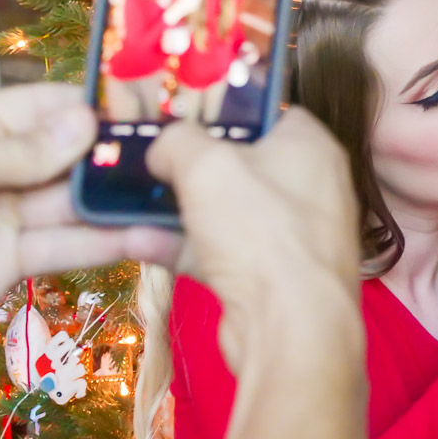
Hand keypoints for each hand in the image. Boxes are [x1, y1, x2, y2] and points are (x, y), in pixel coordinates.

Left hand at [0, 83, 177, 360]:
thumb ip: (25, 149)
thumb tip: (85, 124)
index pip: (42, 106)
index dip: (89, 109)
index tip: (140, 112)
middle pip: (66, 155)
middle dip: (112, 158)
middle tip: (172, 158)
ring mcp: (7, 215)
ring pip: (73, 204)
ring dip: (116, 203)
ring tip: (170, 197)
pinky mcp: (16, 260)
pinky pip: (68, 245)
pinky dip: (105, 242)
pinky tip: (144, 235)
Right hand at [146, 109, 358, 374]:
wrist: (290, 328)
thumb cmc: (259, 228)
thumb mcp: (205, 164)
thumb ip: (177, 141)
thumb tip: (163, 146)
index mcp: (311, 146)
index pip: (266, 112)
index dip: (220, 110)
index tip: (177, 114)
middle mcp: (311, 188)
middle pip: (241, 164)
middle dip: (189, 166)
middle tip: (146, 161)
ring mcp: (293, 237)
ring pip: (226, 212)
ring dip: (176, 211)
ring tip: (126, 203)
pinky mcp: (272, 279)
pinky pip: (221, 252)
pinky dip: (184, 248)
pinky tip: (137, 242)